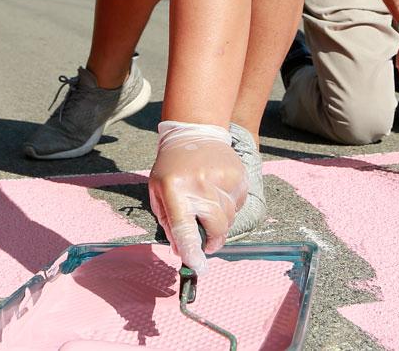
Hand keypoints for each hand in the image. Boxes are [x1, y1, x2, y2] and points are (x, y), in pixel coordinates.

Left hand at [148, 121, 245, 275]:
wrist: (196, 132)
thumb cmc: (172, 167)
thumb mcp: (158, 191)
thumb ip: (169, 223)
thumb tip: (183, 252)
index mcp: (174, 189)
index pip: (184, 227)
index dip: (191, 250)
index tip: (197, 266)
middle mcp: (200, 184)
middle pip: (215, 227)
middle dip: (211, 241)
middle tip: (206, 243)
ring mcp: (223, 179)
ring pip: (229, 218)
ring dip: (219, 221)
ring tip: (208, 203)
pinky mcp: (239, 176)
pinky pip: (239, 205)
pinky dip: (230, 206)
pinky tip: (219, 192)